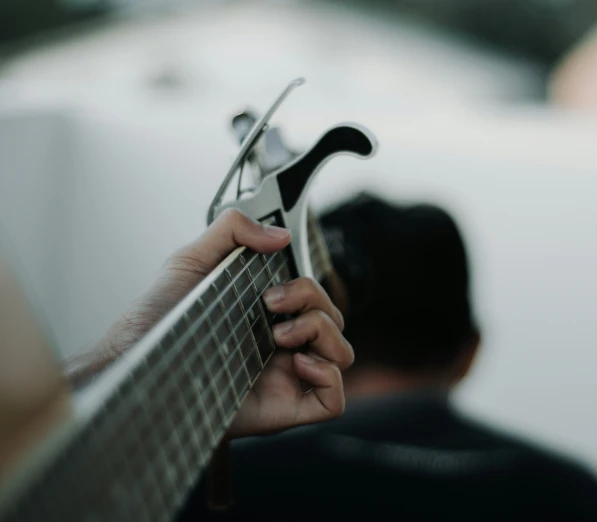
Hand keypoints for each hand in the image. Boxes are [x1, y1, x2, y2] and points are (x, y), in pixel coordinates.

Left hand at [64, 209, 352, 437]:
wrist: (132, 362)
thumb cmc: (156, 319)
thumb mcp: (191, 259)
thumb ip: (233, 229)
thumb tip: (281, 235)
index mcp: (268, 316)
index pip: (314, 299)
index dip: (308, 287)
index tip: (274, 284)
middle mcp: (280, 346)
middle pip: (334, 321)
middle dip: (313, 302)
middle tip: (270, 304)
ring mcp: (285, 378)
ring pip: (342, 354)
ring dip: (324, 333)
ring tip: (280, 335)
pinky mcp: (283, 409)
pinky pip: (334, 400)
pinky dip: (329, 376)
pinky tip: (297, 363)